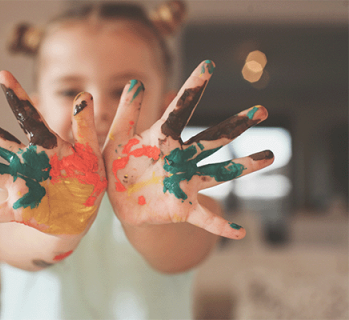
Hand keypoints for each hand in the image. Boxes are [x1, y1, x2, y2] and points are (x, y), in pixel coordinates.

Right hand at [0, 71, 106, 235]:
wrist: (83, 214)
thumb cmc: (88, 180)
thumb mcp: (91, 154)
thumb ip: (85, 128)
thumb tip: (84, 96)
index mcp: (46, 146)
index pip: (29, 116)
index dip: (17, 96)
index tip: (2, 74)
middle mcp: (27, 162)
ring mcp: (20, 185)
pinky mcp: (20, 210)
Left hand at [103, 60, 273, 238]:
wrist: (118, 200)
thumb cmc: (118, 166)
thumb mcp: (117, 139)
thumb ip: (126, 113)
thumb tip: (136, 80)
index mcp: (163, 139)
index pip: (180, 110)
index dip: (193, 88)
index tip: (208, 64)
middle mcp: (180, 158)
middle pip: (212, 139)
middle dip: (235, 125)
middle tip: (260, 110)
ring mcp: (184, 182)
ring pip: (218, 173)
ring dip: (243, 167)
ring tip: (269, 156)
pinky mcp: (181, 208)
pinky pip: (204, 218)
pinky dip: (220, 225)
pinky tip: (239, 233)